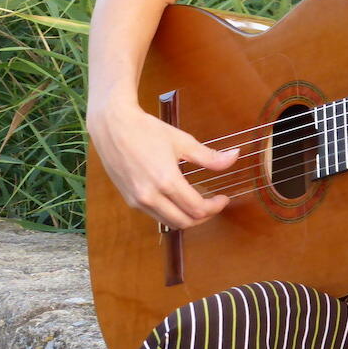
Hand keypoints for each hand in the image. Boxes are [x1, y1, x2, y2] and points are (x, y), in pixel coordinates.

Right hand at [87, 99, 238, 228]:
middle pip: (185, 222)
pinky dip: (170, 213)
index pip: (197, 208)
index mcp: (166, 181)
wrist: (113, 125)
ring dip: (187, 218)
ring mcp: (138, 200)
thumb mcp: (182, 141)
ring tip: (197, 204)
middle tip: (213, 205)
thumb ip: (209, 156)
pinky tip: (177, 200)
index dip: (215, 207)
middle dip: (204, 217)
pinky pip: (155, 216)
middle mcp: (150, 196)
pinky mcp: (129, 200)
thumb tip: (235, 157)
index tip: (223, 199)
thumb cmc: (147, 129)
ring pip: (169, 222)